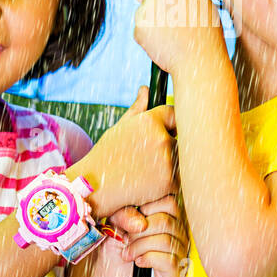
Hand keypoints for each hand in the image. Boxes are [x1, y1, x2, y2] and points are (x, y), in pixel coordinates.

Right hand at [78, 86, 176, 215]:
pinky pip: (179, 177)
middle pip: (181, 136)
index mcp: (149, 121)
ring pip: (181, 157)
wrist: (95, 186)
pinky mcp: (170, 181)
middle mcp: (161, 138)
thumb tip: (145, 89)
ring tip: (150, 168)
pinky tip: (151, 181)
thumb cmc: (107, 155)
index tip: (164, 129)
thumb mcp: (120, 128)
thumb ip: (138, 108)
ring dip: (173, 161)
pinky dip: (170, 180)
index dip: (169, 121)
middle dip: (172, 142)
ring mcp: (167, 161)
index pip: (173, 113)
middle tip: (153, 153)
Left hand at [97, 195, 188, 276]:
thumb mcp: (114, 227)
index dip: (147, 207)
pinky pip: (169, 260)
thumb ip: (124, 215)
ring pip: (166, 241)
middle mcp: (178, 236)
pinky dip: (148, 259)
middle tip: (125, 240)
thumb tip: (140, 222)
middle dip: (138, 231)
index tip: (130, 221)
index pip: (170, 202)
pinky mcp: (175, 276)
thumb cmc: (114, 253)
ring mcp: (179, 256)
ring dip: (139, 247)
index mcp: (167, 219)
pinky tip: (138, 263)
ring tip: (127, 254)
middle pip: (166, 221)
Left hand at [134, 0, 228, 77]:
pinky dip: (148, 35)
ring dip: (150, 18)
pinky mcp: (139, 28)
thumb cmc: (205, 32)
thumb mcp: (201, 0)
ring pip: (141, 10)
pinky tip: (165, 42)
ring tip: (171, 32)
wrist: (200, 62)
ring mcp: (147, 10)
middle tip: (166, 15)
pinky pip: (140, 27)